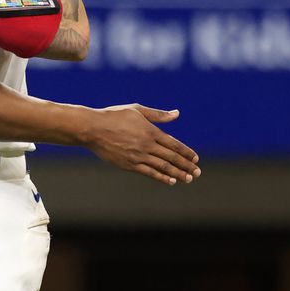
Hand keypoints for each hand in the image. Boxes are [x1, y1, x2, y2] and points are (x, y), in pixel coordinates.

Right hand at [82, 105, 200, 185]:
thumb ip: (158, 114)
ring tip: (188, 179)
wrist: (92, 128)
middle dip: (186, 165)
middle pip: (172, 157)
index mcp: (150, 131)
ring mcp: (138, 155)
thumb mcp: (136, 110)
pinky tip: (170, 181)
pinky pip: (149, 172)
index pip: (174, 144)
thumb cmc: (113, 116)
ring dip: (178, 173)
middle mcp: (147, 144)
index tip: (196, 159)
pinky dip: (161, 177)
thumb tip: (177, 114)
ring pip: (163, 167)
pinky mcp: (129, 164)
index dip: (186, 152)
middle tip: (197, 173)